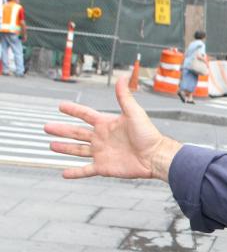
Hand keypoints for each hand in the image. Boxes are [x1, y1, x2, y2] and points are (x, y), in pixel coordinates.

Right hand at [45, 77, 181, 180]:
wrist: (155, 156)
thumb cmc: (148, 135)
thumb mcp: (134, 113)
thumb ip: (124, 97)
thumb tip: (121, 78)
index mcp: (107, 124)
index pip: (85, 115)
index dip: (73, 110)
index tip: (60, 106)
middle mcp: (102, 138)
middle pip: (77, 133)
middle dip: (62, 130)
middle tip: (46, 127)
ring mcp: (101, 153)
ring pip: (78, 150)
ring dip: (64, 148)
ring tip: (51, 145)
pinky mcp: (103, 167)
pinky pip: (85, 170)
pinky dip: (75, 172)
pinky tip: (64, 173)